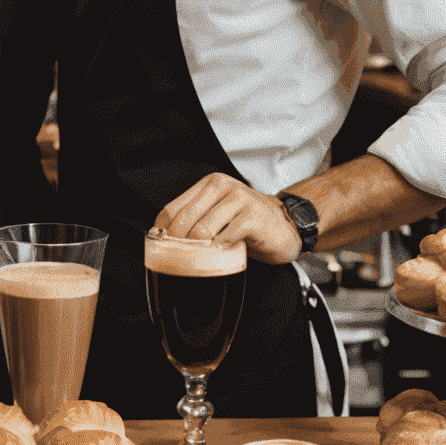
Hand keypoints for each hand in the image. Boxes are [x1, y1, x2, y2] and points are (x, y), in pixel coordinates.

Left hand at [154, 173, 301, 265]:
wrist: (285, 226)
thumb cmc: (248, 222)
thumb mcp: (217, 214)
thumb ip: (195, 220)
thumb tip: (164, 239)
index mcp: (209, 184)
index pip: (173, 208)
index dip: (163, 232)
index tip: (160, 249)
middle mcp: (222, 186)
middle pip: (185, 219)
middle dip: (177, 243)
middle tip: (177, 260)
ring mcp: (240, 199)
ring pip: (203, 228)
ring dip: (198, 249)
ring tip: (199, 260)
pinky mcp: (254, 216)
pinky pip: (226, 237)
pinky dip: (220, 251)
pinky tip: (222, 255)